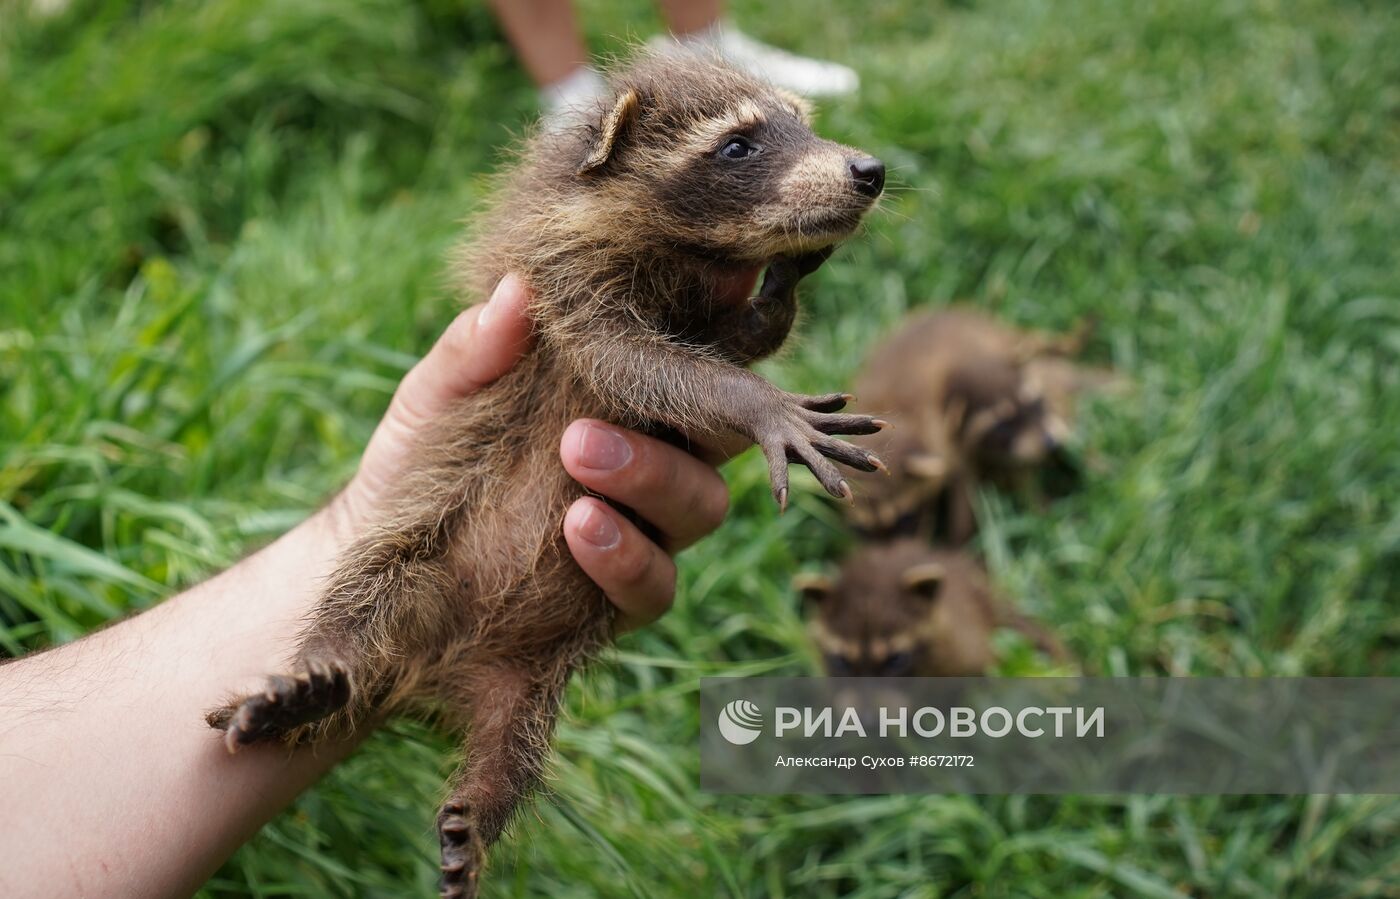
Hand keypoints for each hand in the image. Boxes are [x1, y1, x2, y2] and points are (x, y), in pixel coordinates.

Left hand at [335, 274, 729, 629]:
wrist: (370, 571)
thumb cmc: (414, 466)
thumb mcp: (432, 400)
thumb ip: (474, 349)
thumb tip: (520, 286)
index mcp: (618, 405)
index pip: (690, 366)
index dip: (718, 326)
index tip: (723, 286)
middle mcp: (644, 469)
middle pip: (722, 434)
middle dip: (692, 414)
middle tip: (596, 420)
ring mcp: (639, 538)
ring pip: (703, 505)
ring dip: (655, 481)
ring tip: (579, 468)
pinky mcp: (616, 605)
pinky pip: (654, 586)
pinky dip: (626, 557)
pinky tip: (579, 531)